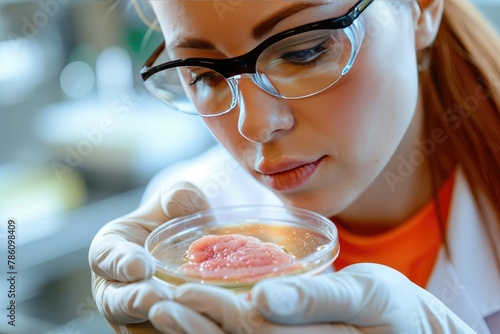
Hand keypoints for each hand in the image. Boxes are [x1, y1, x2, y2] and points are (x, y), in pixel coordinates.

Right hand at [88, 182, 208, 332]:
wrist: (186, 247)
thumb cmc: (172, 220)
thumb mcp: (175, 202)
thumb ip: (178, 196)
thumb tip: (183, 198)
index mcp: (109, 251)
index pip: (106, 258)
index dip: (121, 263)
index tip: (141, 265)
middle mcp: (113, 288)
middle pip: (116, 302)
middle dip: (135, 301)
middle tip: (157, 297)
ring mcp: (131, 315)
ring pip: (137, 325)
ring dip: (158, 322)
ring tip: (181, 315)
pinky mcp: (154, 329)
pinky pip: (160, 333)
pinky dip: (178, 330)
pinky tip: (201, 324)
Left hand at [162, 263, 474, 333]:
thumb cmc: (393, 309)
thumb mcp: (365, 294)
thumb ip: (314, 298)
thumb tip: (260, 297)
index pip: (254, 333)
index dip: (213, 312)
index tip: (180, 289)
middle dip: (192, 328)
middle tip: (154, 304)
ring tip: (161, 315)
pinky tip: (192, 330)